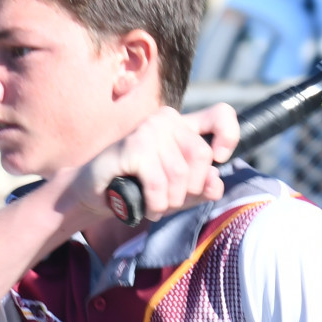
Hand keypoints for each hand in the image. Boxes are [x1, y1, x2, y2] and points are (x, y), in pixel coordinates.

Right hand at [58, 105, 240, 221]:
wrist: (93, 192)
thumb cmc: (136, 188)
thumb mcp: (176, 190)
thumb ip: (201, 187)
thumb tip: (215, 183)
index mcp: (182, 125)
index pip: (221, 115)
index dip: (229, 137)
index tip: (219, 160)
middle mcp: (167, 119)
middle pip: (202, 157)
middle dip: (190, 190)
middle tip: (170, 201)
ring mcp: (149, 129)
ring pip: (180, 175)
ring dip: (168, 202)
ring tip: (153, 205)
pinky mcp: (133, 145)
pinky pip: (158, 183)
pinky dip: (154, 203)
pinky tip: (144, 206)